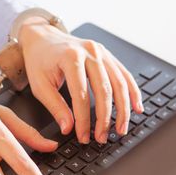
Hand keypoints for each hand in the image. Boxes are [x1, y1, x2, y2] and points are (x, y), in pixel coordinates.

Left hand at [19, 17, 143, 143]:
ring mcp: (101, 51)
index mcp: (70, 57)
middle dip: (105, 118)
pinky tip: (136, 107)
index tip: (83, 136)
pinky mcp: (108, 54)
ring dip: (123, 109)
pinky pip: (124, 75)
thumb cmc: (39, 60)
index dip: (84, 119)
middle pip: (104, 90)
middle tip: (102, 137)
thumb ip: (55, 107)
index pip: (81, 95)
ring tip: (121, 129)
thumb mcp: (40, 85)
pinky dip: (132, 92)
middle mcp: (90, 52)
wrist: (42, 37)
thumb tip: (68, 128)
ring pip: (119, 83)